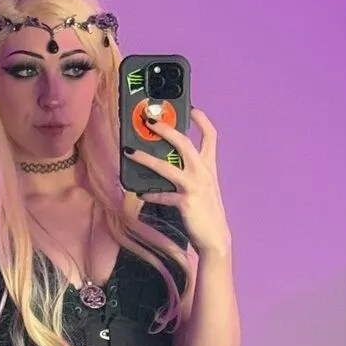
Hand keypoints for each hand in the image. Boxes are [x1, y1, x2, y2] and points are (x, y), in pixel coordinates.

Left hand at [123, 106, 231, 258]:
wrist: (215, 238)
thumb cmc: (206, 212)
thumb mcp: (203, 187)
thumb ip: (191, 172)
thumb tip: (168, 162)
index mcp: (209, 166)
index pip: (210, 135)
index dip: (201, 119)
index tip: (190, 107)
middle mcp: (203, 172)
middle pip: (184, 142)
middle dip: (166, 129)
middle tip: (149, 120)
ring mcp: (194, 186)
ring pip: (166, 167)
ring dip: (146, 159)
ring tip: (130, 152)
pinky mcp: (185, 202)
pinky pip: (162, 195)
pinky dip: (150, 194)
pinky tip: (140, 193)